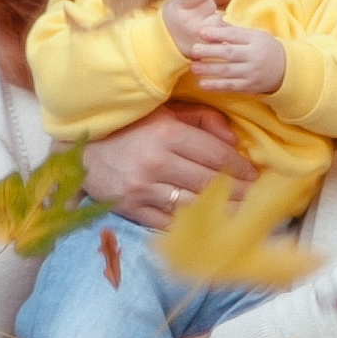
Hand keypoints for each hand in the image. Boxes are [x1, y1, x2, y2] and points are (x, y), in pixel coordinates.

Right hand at [81, 101, 258, 231]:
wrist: (80, 150)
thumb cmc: (128, 128)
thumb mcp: (162, 112)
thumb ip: (201, 119)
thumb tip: (233, 140)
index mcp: (166, 133)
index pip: (215, 155)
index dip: (240, 167)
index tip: (254, 174)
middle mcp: (156, 162)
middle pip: (210, 182)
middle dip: (239, 192)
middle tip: (256, 197)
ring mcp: (143, 189)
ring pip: (194, 205)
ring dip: (222, 211)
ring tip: (241, 213)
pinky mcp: (131, 208)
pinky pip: (169, 221)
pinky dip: (191, 224)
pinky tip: (209, 225)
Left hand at [164, 0, 284, 92]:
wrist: (285, 69)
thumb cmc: (264, 48)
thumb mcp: (255, 36)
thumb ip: (235, 31)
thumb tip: (215, 22)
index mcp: (254, 40)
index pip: (233, 35)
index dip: (216, 33)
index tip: (201, 32)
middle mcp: (253, 56)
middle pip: (229, 53)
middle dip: (209, 52)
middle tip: (193, 50)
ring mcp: (251, 72)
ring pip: (227, 71)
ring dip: (209, 70)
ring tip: (193, 67)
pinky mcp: (249, 86)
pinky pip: (230, 86)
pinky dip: (216, 86)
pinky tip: (203, 84)